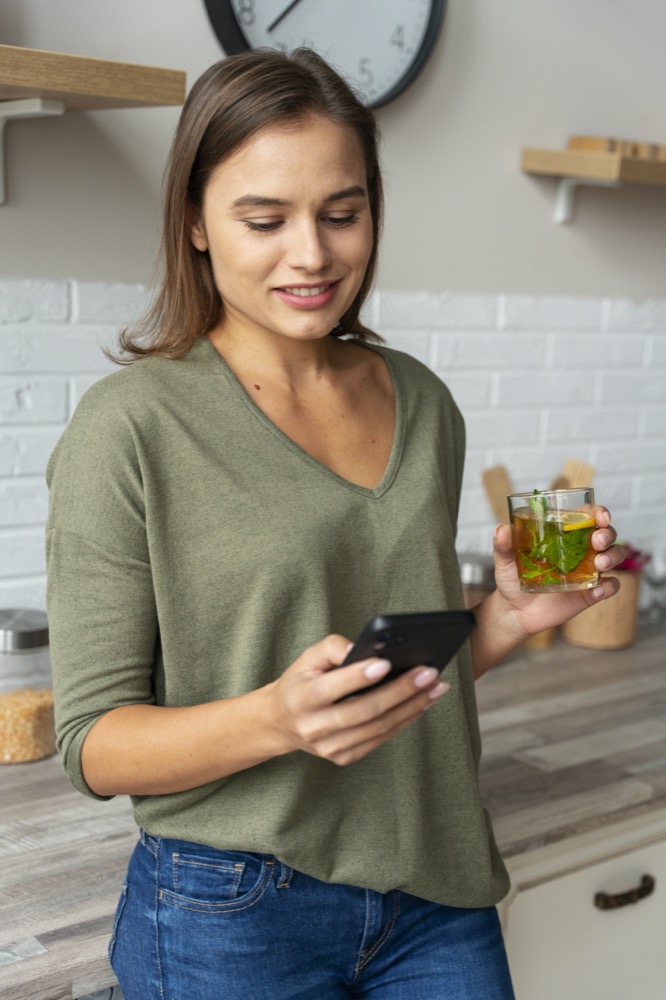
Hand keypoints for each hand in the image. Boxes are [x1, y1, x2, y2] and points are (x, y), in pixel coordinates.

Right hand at [265, 634, 448, 765]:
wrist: (281, 721)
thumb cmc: (301, 681)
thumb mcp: (307, 658)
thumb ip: (333, 648)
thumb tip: (365, 649)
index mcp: (301, 699)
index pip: (332, 689)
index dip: (359, 677)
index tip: (387, 663)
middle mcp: (314, 728)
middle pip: (364, 711)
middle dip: (400, 691)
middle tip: (428, 673)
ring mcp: (330, 747)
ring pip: (378, 727)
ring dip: (412, 706)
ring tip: (435, 686)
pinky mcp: (344, 757)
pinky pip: (380, 739)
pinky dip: (405, 720)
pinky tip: (422, 703)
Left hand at [492, 504, 624, 636]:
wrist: (515, 611)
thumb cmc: (513, 579)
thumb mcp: (505, 560)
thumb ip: (503, 545)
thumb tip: (502, 529)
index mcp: (564, 535)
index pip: (588, 517)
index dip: (599, 512)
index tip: (599, 515)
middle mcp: (580, 550)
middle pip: (607, 534)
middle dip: (608, 533)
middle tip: (597, 541)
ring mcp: (588, 571)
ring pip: (614, 556)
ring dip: (613, 556)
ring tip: (600, 563)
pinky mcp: (590, 593)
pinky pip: (610, 587)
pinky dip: (610, 586)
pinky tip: (598, 589)